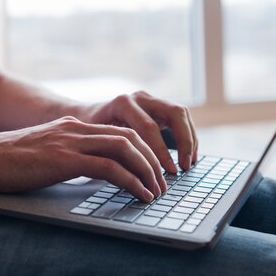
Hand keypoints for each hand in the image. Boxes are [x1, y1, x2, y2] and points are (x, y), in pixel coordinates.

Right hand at [0, 116, 165, 201]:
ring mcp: (71, 141)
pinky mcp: (65, 159)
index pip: (119, 132)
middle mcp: (76, 128)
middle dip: (152, 159)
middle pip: (129, 137)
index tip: (152, 169)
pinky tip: (140, 194)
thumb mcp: (44, 152)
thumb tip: (87, 170)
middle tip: (162, 182)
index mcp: (72, 126)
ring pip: (125, 149)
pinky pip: (110, 168)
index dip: (142, 150)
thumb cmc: (7, 161)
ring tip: (157, 191)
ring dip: (147, 171)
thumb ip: (66, 154)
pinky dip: (131, 181)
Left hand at [73, 91, 197, 172]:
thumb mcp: (95, 140)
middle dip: (184, 141)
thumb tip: (132, 178)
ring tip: (189, 163)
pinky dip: (188, 136)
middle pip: (173, 113)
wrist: (86, 115)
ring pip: (181, 113)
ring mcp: (151, 99)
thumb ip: (113, 153)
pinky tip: (188, 156)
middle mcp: (139, 98)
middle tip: (184, 166)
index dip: (162, 151)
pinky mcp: (159, 106)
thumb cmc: (88, 132)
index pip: (149, 127)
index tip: (170, 171)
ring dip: (190, 138)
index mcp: (123, 104)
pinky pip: (181, 117)